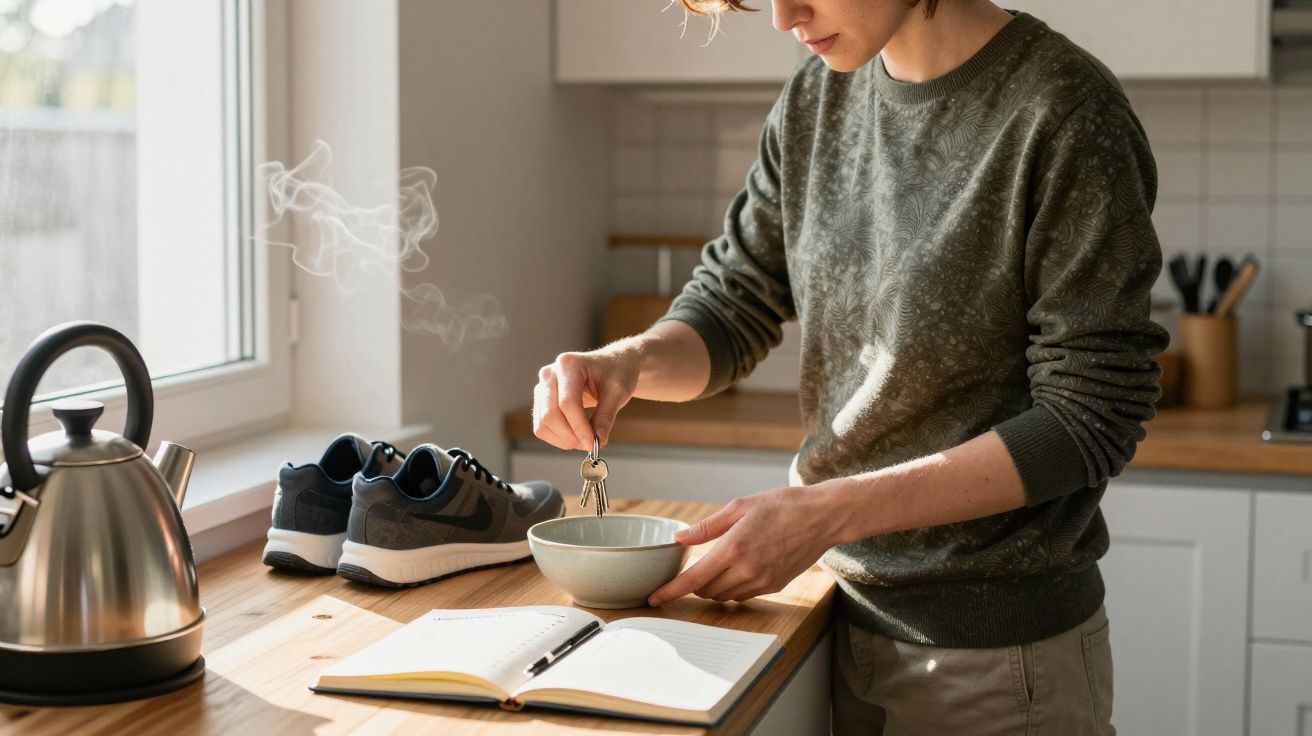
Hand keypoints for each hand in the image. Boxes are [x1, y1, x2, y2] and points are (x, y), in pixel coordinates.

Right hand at [533, 344, 640, 450]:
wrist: (613, 365)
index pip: (567, 403)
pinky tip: (576, 436)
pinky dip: (557, 437)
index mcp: (568, 364)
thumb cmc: (617, 372)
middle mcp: (549, 373)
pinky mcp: (542, 400)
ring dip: (563, 439)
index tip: (593, 443)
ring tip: (585, 441)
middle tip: (590, 445)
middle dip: (570, 436)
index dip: (579, 427)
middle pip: (550, 414)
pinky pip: (542, 426)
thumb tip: (598, 441)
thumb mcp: (618, 392)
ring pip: (542, 423)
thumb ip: (606, 416)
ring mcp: (542, 387)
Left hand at [648, 484, 843, 605]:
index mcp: (734, 548)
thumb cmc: (782, 505)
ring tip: (720, 563)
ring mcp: (762, 581)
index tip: (653, 599)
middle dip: (694, 584)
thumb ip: (708, 526)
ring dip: (714, 586)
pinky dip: (734, 587)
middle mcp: (747, 570)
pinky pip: (743, 595)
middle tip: (694, 566)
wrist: (823, 517)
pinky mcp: (775, 586)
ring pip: (724, 596)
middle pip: (706, 591)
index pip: (693, 579)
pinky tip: (740, 568)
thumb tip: (680, 538)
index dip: (670, 592)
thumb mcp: (741, 506)